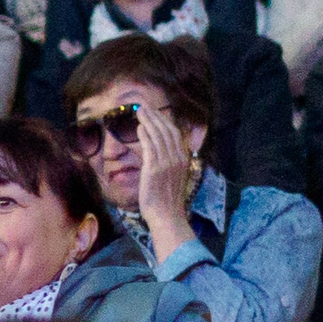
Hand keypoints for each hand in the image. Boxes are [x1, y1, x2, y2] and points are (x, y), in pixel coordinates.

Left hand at [132, 105, 195, 235]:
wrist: (167, 215)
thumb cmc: (166, 199)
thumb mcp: (173, 177)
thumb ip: (170, 163)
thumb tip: (161, 152)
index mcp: (183, 159)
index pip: (175, 134)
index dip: (164, 121)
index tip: (155, 112)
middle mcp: (177, 158)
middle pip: (167, 131)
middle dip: (155, 116)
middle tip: (144, 106)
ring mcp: (167, 163)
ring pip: (158, 136)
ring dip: (149, 121)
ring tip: (140, 111)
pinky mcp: (155, 169)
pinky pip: (150, 148)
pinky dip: (145, 135)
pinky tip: (140, 127)